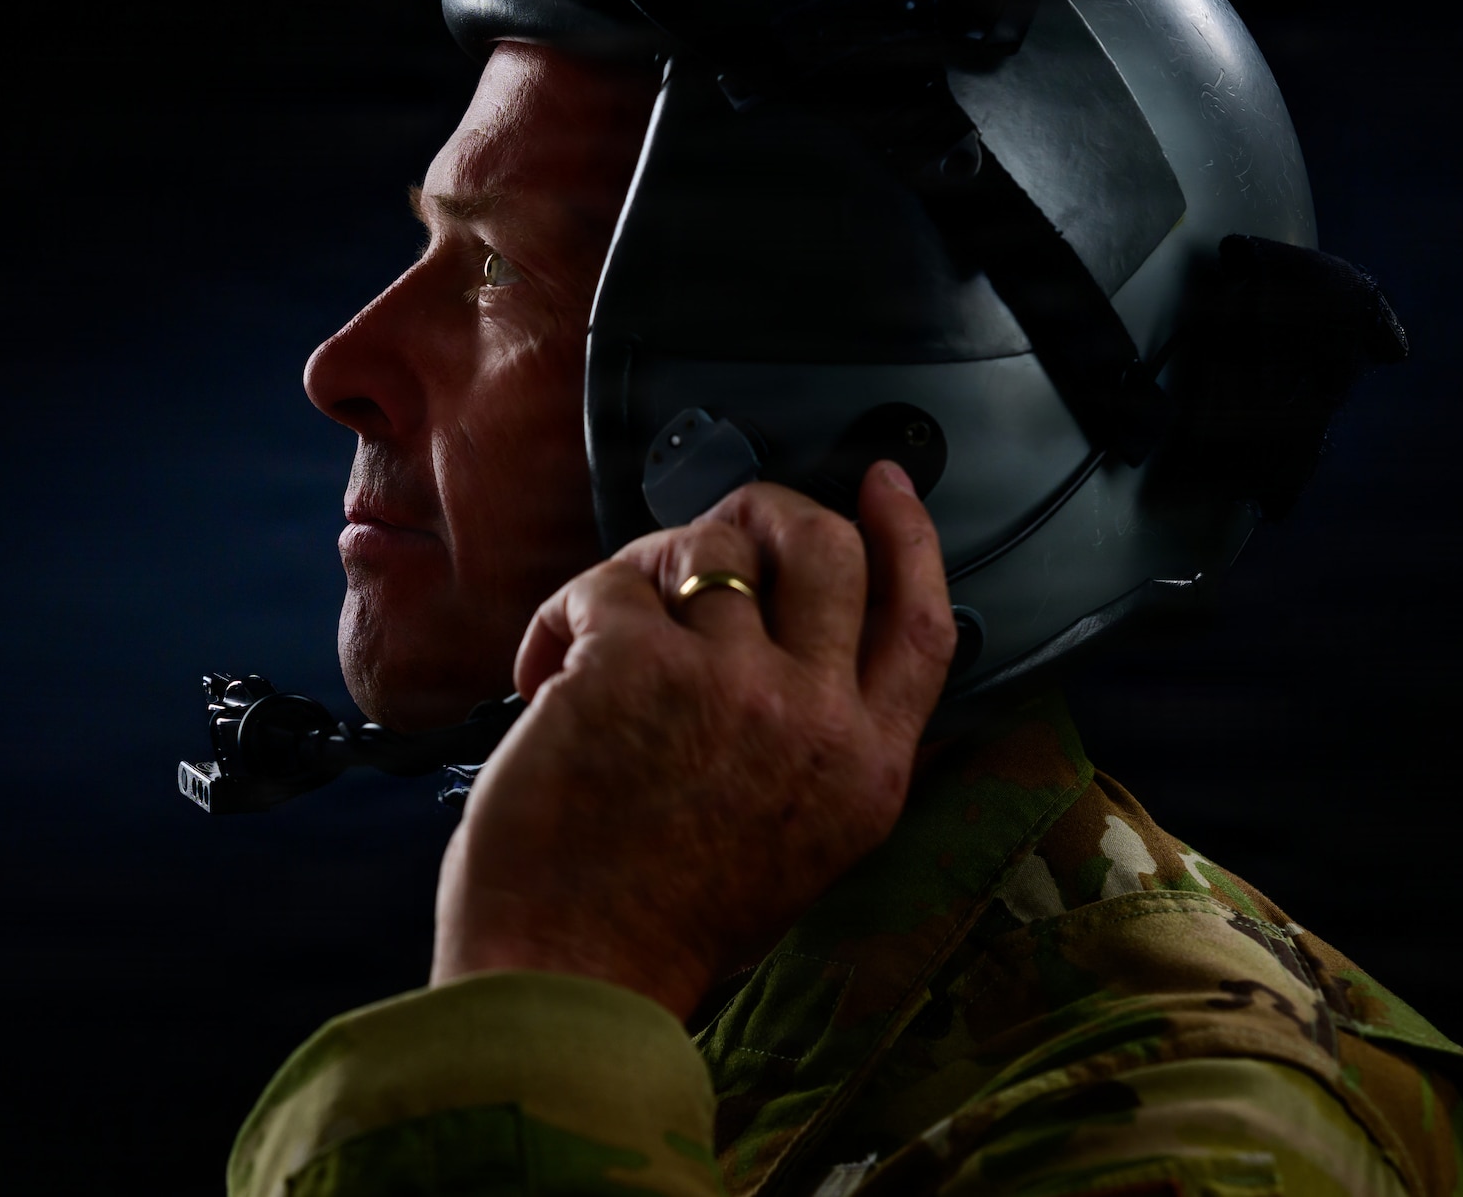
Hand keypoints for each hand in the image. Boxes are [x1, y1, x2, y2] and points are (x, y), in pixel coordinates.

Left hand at [430, 462, 955, 1019]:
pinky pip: (606, 582)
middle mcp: (815, 718)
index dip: (910, 537)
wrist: (571, 979)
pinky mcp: (633, 664)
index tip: (885, 483)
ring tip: (595, 638)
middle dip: (765, 510)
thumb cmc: (663, 918)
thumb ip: (823, 736)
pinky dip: (561, 614)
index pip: (923, 621)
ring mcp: (728, 684)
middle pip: (824, 547)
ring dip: (641, 572)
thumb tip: (787, 624)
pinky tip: (539, 673)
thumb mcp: (803, 839)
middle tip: (712, 530)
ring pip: (705, 546)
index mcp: (867, 768)